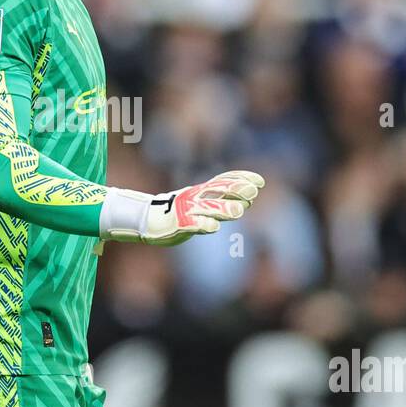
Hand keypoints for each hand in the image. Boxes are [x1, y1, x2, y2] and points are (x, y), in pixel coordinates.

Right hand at [102, 171, 264, 245]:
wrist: (145, 220)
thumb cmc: (178, 213)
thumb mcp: (201, 203)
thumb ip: (223, 202)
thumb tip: (248, 200)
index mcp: (201, 190)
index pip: (224, 180)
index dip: (242, 179)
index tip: (260, 182)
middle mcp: (195, 197)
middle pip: (217, 191)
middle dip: (235, 191)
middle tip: (253, 192)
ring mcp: (186, 210)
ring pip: (207, 208)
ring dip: (223, 209)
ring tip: (238, 211)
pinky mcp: (178, 225)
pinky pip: (191, 224)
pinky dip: (202, 224)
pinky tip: (213, 227)